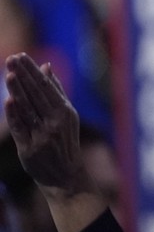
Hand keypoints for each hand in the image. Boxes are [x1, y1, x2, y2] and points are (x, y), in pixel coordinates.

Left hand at [3, 53, 92, 197]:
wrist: (65, 175)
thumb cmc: (64, 142)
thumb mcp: (66, 116)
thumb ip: (56, 92)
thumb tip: (46, 67)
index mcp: (65, 112)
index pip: (46, 87)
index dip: (33, 71)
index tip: (21, 56)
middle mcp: (56, 122)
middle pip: (37, 95)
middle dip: (24, 76)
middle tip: (12, 58)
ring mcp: (43, 135)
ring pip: (28, 109)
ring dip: (18, 90)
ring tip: (9, 73)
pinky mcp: (30, 149)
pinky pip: (21, 128)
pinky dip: (15, 114)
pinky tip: (9, 100)